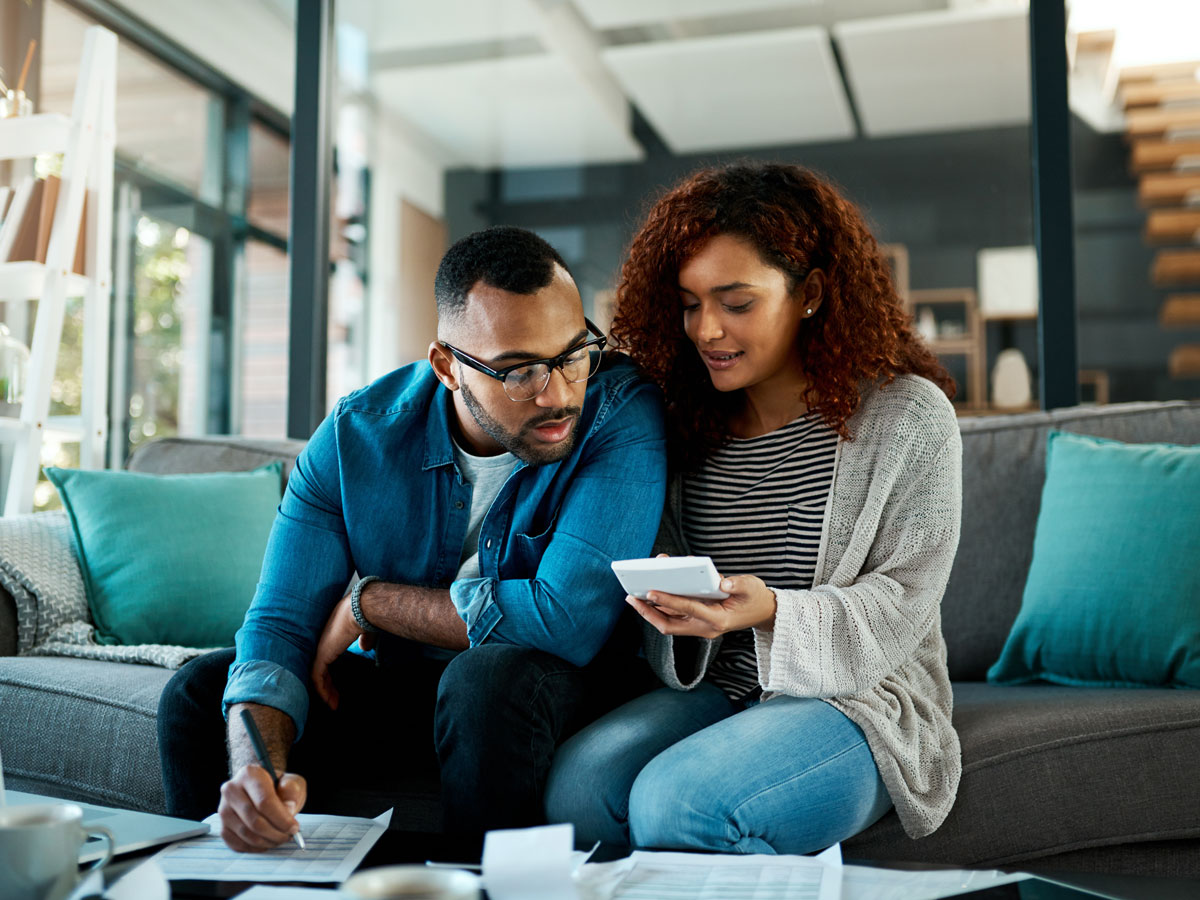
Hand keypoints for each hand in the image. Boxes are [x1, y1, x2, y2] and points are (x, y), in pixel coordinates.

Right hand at [217, 764, 306, 851]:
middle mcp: (231, 790)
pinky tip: (267, 843)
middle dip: (275, 833)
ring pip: (246, 834)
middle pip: (254, 820)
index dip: (281, 819)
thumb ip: (292, 791)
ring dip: (266, 842)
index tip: (294, 827)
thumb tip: (288, 810)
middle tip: (289, 836)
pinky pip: (237, 844)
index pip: (264, 802)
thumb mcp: (292, 781)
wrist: (260, 789)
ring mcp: (223, 809)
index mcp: (249, 774)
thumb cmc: (278, 786)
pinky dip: (255, 848)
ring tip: (280, 839)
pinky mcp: (222, 826)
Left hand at [311, 593, 375, 710]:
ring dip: (325, 691)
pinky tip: (330, 701)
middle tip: (334, 699)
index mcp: (332, 634)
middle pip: (321, 668)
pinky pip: (317, 678)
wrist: (361, 609)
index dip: (331, 672)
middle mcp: (323, 641)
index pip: (326, 657)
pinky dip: (323, 691)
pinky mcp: (321, 655)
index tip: (337, 685)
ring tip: (333, 704)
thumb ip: (364, 639)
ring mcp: (320, 648)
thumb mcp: (365, 630)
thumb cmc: (365, 615)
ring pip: (317, 675)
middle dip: (328, 685)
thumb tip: (366, 647)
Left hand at [626, 574, 776, 638]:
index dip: (668, 600)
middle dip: (649, 612)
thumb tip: (721, 582)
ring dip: (651, 610)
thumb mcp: (751, 587)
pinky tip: (651, 594)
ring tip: (634, 595)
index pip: (688, 609)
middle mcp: (705, 627)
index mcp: (718, 620)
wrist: (763, 612)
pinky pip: (674, 617)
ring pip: (669, 622)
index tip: (651, 592)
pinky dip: (661, 606)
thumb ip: (737, 584)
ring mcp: (700, 627)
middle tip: (631, 597)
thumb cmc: (755, 597)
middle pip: (670, 624)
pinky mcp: (697, 622)